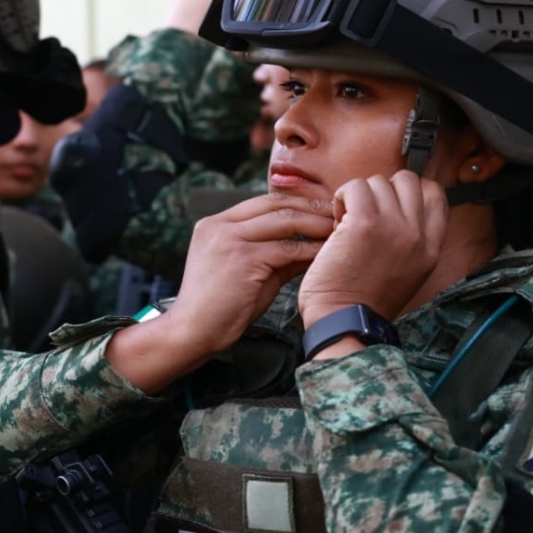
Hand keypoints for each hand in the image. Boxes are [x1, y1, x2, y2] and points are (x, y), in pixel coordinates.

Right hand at [107, 194, 332, 392]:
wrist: (192, 332)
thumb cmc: (218, 307)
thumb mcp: (243, 271)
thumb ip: (272, 254)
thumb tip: (311, 245)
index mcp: (215, 224)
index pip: (263, 201)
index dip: (297, 202)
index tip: (323, 208)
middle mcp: (219, 225)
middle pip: (276, 203)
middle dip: (311, 206)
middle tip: (339, 212)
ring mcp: (229, 240)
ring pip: (285, 220)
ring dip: (316, 223)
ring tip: (340, 229)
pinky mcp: (242, 259)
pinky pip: (287, 248)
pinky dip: (311, 249)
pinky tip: (329, 253)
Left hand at [298, 171, 448, 325]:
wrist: (346, 322)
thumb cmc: (364, 301)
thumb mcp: (407, 271)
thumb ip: (409, 239)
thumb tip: (393, 206)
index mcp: (431, 247)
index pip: (435, 194)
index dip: (407, 192)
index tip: (386, 208)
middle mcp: (418, 235)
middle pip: (408, 181)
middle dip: (381, 191)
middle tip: (364, 215)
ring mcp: (394, 227)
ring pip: (378, 181)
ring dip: (357, 197)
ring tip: (346, 223)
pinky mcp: (364, 224)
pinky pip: (354, 187)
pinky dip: (341, 197)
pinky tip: (336, 220)